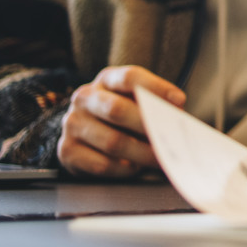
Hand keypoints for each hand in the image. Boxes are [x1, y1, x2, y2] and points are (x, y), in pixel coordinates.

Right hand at [60, 66, 184, 177]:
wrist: (84, 132)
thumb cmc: (121, 114)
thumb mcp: (135, 100)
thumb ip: (154, 104)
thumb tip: (177, 116)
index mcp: (106, 80)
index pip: (129, 77)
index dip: (156, 88)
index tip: (179, 102)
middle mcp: (85, 98)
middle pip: (117, 110)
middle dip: (148, 126)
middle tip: (169, 138)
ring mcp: (73, 124)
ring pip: (112, 141)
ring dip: (141, 153)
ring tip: (160, 157)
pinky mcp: (67, 150)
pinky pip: (102, 164)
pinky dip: (124, 168)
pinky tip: (136, 167)